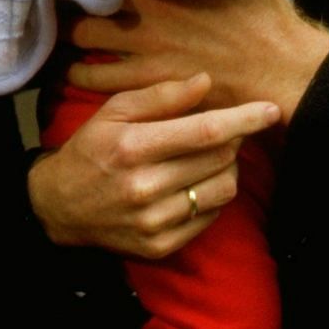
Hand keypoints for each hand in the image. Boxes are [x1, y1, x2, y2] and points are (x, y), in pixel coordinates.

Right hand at [27, 73, 280, 258]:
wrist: (58, 207)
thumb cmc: (90, 149)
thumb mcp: (113, 112)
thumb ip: (160, 96)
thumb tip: (205, 81)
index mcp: (132, 147)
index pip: (205, 131)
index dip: (244, 119)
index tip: (271, 109)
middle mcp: (144, 187)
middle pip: (220, 159)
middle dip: (234, 140)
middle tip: (225, 131)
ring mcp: (154, 221)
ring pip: (222, 189)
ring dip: (227, 168)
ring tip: (210, 158)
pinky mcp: (161, 246)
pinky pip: (210, 216)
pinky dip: (213, 196)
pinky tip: (194, 184)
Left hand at [67, 0, 328, 119]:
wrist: (280, 70)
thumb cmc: (267, 18)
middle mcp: (145, 15)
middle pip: (87, 2)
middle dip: (73, 3)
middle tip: (65, 3)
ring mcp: (144, 52)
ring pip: (84, 43)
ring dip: (71, 40)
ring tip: (64, 39)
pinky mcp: (150, 84)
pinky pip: (101, 80)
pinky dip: (87, 74)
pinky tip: (80, 72)